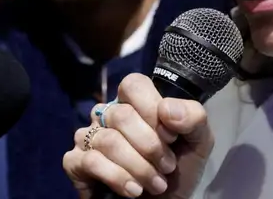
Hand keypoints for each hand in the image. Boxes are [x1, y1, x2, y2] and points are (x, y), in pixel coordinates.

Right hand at [62, 74, 212, 198]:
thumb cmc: (178, 170)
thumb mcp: (198, 142)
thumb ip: (193, 117)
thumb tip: (167, 109)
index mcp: (133, 103)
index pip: (133, 85)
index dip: (153, 110)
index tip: (171, 137)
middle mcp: (106, 115)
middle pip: (121, 115)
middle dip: (151, 147)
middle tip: (167, 168)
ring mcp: (87, 137)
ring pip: (108, 141)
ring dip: (139, 168)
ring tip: (155, 185)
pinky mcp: (74, 162)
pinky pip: (91, 161)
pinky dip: (118, 178)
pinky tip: (134, 191)